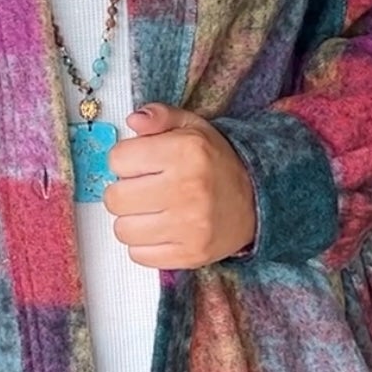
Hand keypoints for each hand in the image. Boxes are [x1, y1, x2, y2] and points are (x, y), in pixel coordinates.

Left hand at [104, 102, 257, 267]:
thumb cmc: (217, 163)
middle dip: (123, 192)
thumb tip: (133, 119)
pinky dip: (144, 244)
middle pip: (115, 198)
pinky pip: (138, 255)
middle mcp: (187, 189)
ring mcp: (189, 227)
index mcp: (185, 152)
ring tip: (151, 210)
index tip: (137, 163)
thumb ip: (160, 116)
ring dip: (131, 220)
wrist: (257, 200)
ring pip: (123, 230)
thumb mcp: (193, 127)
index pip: (118, 159)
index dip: (124, 160)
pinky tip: (160, 229)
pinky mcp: (190, 255)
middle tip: (142, 189)